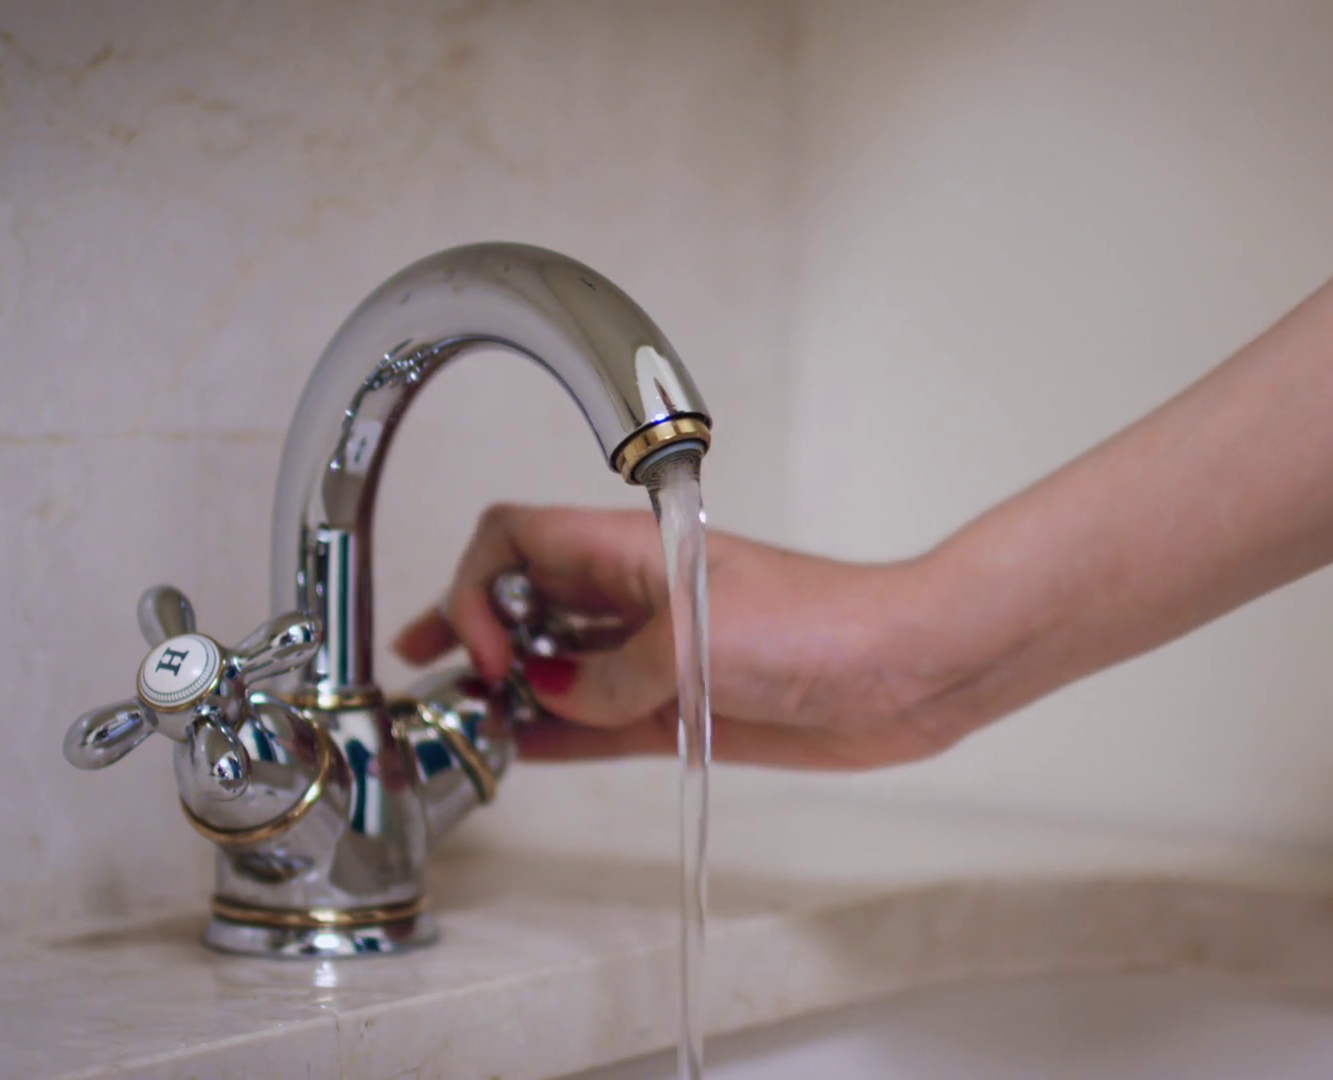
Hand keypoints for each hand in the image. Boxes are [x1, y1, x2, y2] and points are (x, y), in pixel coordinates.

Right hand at [393, 505, 966, 767]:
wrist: (904, 670)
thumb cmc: (823, 624)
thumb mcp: (696, 642)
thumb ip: (611, 673)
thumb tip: (556, 696)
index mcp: (634, 547)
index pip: (519, 538)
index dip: (480, 582)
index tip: (484, 642)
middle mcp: (636, 595)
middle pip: (525, 599)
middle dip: (473, 632)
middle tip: (428, 672)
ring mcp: (654, 653)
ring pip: (554, 663)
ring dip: (507, 689)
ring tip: (460, 722)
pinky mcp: (680, 707)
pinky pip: (594, 718)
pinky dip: (552, 732)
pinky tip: (517, 749)